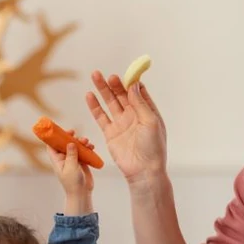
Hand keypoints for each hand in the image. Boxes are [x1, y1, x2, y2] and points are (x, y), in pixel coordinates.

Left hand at [47, 131, 94, 212]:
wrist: (81, 193)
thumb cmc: (72, 183)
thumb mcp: (71, 167)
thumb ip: (71, 155)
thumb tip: (70, 142)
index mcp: (57, 160)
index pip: (52, 145)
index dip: (56, 137)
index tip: (64, 132)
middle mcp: (64, 158)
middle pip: (65, 143)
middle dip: (72, 138)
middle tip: (78, 136)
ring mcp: (73, 159)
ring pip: (76, 146)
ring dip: (81, 142)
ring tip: (88, 143)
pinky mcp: (81, 162)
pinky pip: (83, 151)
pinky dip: (87, 148)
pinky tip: (92, 147)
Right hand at [85, 71, 166, 185]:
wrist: (143, 171)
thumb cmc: (153, 148)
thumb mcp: (151, 122)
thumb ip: (140, 103)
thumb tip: (133, 85)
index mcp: (147, 112)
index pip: (138, 92)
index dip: (131, 82)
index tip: (125, 73)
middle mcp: (134, 116)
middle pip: (122, 95)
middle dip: (114, 84)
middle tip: (107, 75)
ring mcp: (121, 124)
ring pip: (110, 102)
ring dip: (102, 89)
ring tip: (95, 76)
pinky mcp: (110, 133)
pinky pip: (100, 117)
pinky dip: (94, 106)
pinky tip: (89, 95)